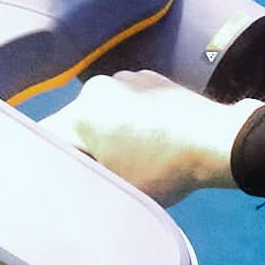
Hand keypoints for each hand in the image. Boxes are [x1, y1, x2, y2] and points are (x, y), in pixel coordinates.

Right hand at [54, 76, 254, 209]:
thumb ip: (84, 182)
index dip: (56, 163)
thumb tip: (70, 185)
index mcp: (82, 113)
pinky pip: (127, 102)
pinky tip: (151, 139)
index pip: (49, 140)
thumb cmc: (162, 170)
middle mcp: (97, 87)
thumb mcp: (117, 187)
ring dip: (109, 132)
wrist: (216, 143)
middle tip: (106, 172)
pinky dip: (131, 119)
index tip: (69, 179)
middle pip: (77, 124)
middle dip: (86, 147)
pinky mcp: (151, 78)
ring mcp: (126, 78)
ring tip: (134, 156)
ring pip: (103, 112)